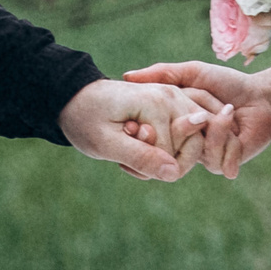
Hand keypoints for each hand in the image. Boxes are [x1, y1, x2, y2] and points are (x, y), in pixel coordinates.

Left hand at [59, 78, 223, 181]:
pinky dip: (168, 146)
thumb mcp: (106, 144)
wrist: (77, 98)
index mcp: (158, 103)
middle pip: (193, 148)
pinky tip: (142, 143)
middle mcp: (173, 96)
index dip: (148, 168)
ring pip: (192, 143)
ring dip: (165, 155)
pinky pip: (187, 136)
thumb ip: (141, 157)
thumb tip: (174, 173)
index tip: (121, 158)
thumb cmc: (86, 119)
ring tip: (133, 148)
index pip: (173, 156)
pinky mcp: (174, 103)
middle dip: (163, 162)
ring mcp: (176, 98)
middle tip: (129, 155)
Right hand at [123, 60, 270, 176]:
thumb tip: (126, 75)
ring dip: (212, 128)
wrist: (262, 97)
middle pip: (170, 147)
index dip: (149, 127)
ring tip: (226, 109)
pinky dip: (225, 137)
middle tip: (198, 112)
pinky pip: (215, 161)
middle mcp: (186, 143)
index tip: (149, 116)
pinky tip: (233, 121)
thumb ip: (162, 74)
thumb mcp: (192, 72)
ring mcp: (204, 155)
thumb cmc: (227, 83)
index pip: (151, 133)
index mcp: (175, 124)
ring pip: (193, 154)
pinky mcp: (224, 164)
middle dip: (184, 126)